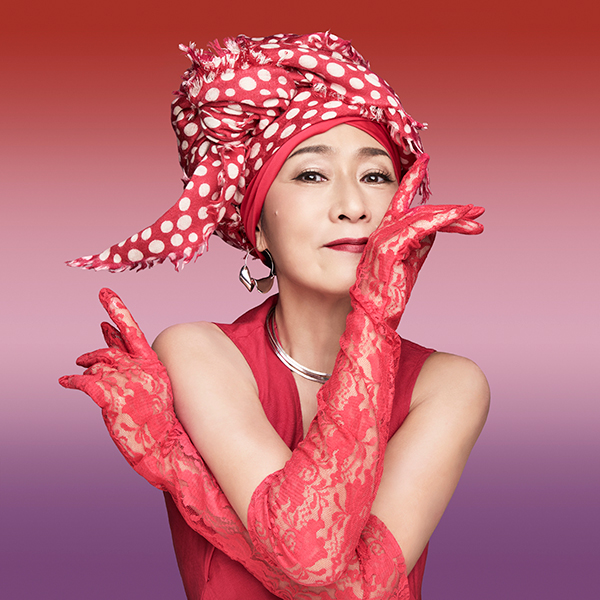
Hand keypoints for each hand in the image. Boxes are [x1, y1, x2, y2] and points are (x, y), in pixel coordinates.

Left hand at [59, 288, 177, 486]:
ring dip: (88, 369)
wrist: (165, 446)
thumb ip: (136, 369)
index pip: (133, 332)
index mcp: (153, 365)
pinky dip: (72, 381)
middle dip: (98, 343)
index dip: (118, 310)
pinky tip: (66, 381)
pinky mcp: (111, 396)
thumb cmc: (160, 423)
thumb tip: (115, 354)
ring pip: (97, 366)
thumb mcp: (154, 389)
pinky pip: (84, 382)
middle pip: (112, 347)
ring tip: (83, 370)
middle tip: (89, 340)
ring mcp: (126, 380)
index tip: (105, 293)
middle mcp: (140, 368)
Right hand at [353, 154, 483, 328]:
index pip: (400, 201)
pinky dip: (442, 221)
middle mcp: (381, 231)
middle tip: (477, 212)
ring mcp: (383, 238)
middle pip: (420, 211)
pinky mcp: (388, 247)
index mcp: (384, 234)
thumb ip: (419, 246)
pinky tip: (462, 221)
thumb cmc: (387, 297)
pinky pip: (420, 228)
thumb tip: (435, 230)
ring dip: (453, 216)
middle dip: (451, 212)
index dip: (412, 181)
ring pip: (422, 217)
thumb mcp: (409, 266)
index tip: (425, 162)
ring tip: (476, 217)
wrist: (371, 319)